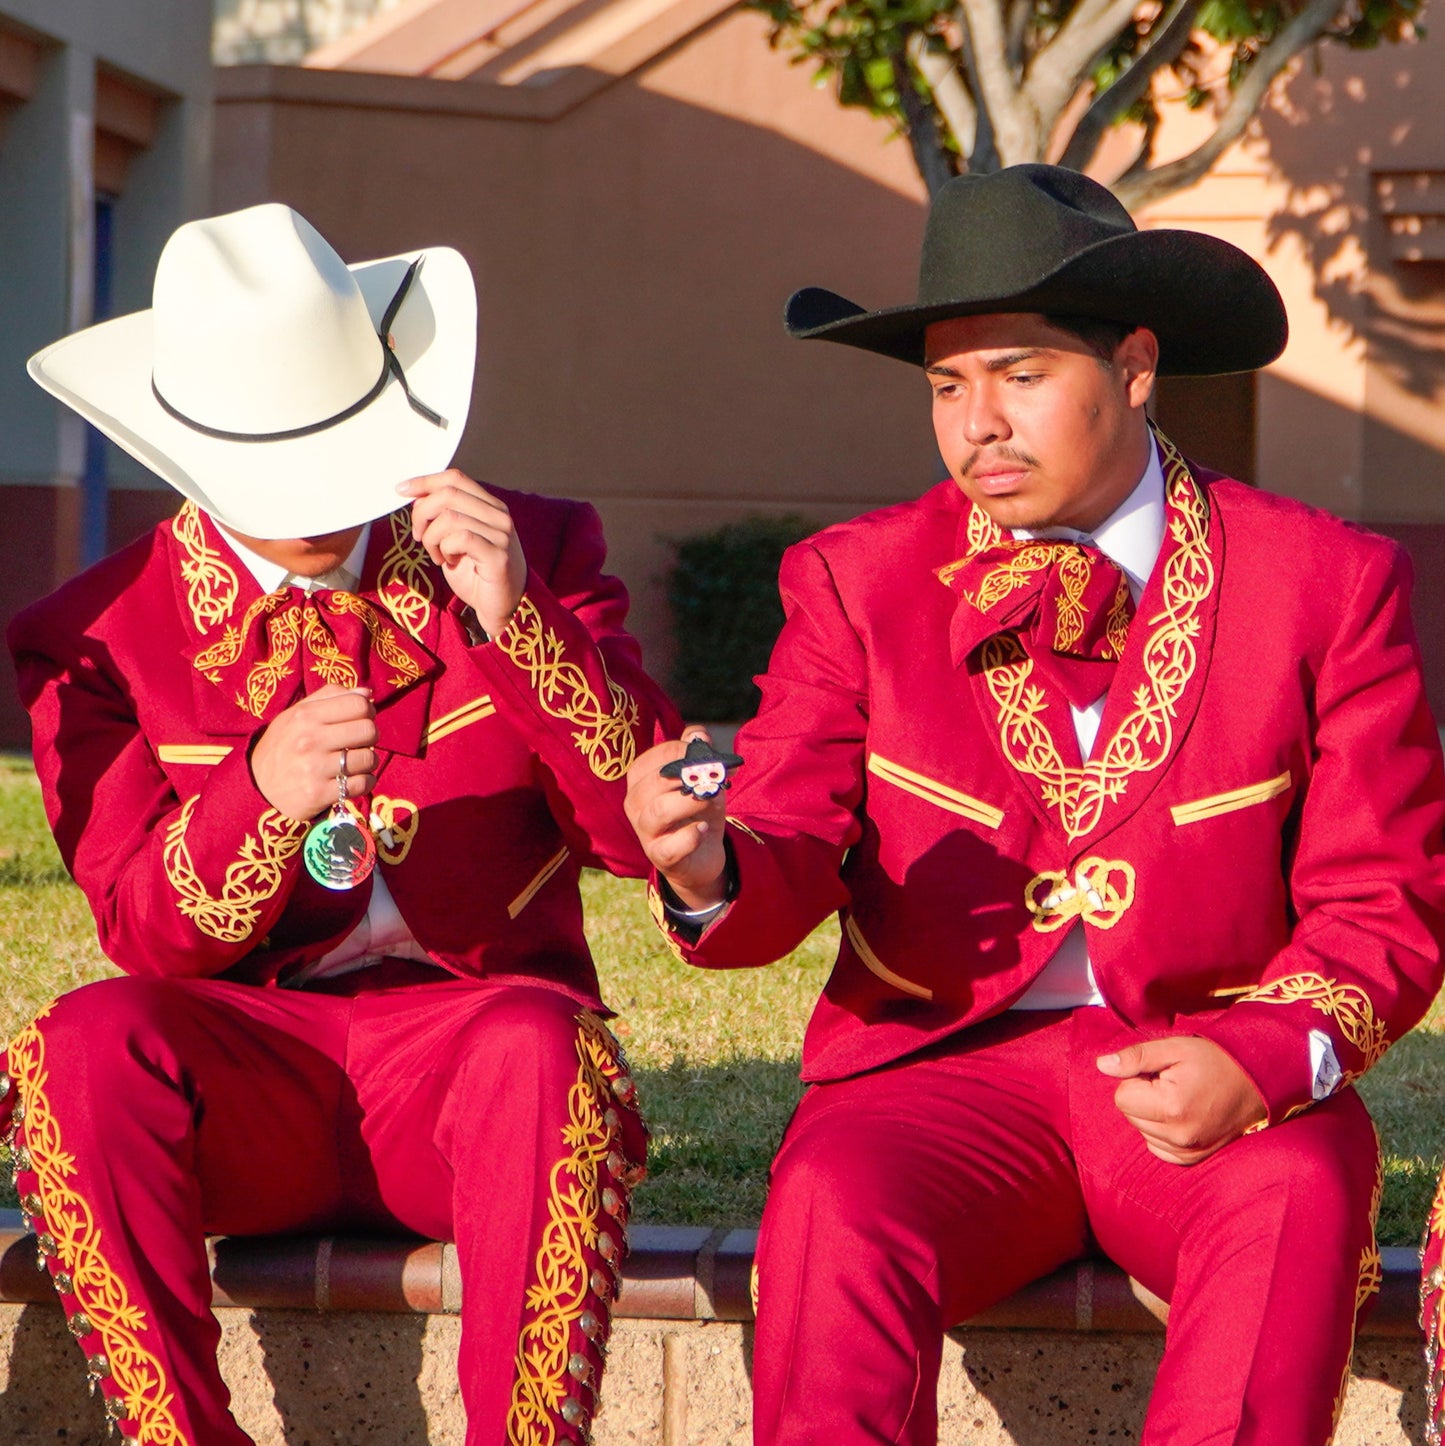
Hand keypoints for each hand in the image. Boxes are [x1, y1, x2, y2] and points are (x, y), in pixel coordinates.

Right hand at [250, 685, 378, 820]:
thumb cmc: (284, 743)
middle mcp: (309, 740)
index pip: (359, 705)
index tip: (360, 719)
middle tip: (358, 742)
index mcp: (305, 715)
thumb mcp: (298, 713)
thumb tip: (367, 693)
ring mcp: (314, 769)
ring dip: (367, 761)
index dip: (367, 711)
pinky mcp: (319, 794)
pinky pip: (362, 784)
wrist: (256, 783)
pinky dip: (365, 782)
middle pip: (368, 730)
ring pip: (368, 758)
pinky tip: (352, 779)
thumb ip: (331, 697)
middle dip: (369, 736)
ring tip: (353, 761)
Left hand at [397, 469, 526, 637]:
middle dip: (422, 513)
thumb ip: (443, 516)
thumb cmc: (476, 574)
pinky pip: (460, 539)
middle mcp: (499, 515)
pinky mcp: (498, 556)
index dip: (425, 481)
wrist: (503, 607)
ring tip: (438, 555)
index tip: (401, 491)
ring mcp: (501, 535)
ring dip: (432, 538)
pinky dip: (445, 549)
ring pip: (449, 517)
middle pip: (448, 494)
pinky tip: (449, 562)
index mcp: (490, 506)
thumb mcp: (455, 539)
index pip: (455, 478)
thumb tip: (416, 497)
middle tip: (419, 536)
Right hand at [625, 731, 729, 909]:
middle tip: (714, 777)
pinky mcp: (659, 856)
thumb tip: (699, 735)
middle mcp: (635, 803)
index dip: (684, 752)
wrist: (700, 855)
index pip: (655, 757)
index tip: (711, 757)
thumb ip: (699, 753)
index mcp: (640, 778)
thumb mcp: (701, 778)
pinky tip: (703, 829)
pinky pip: (671, 846)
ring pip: (659, 811)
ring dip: (689, 801)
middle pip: (656, 782)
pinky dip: (690, 836)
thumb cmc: (696, 810)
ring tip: (710, 798)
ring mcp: (644, 831)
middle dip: (689, 775)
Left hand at [1096, 1036, 1266, 1165]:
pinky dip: (1162, 1131)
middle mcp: (1179, 1137)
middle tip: (1173, 1084)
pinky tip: (1183, 1115)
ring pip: (1142, 1131)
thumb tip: (1101, 1065)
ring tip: (1182, 1098)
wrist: (1257, 1082)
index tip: (1161, 1073)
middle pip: (1130, 1115)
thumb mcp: (1174, 1048)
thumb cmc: (1214, 1060)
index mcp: (1172, 1107)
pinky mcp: (1193, 1159)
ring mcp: (1188, 1152)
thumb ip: (1136, 1057)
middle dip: (1144, 1097)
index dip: (1136, 1080)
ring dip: (1153, 1114)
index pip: (1122, 1097)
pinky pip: (1156, 1147)